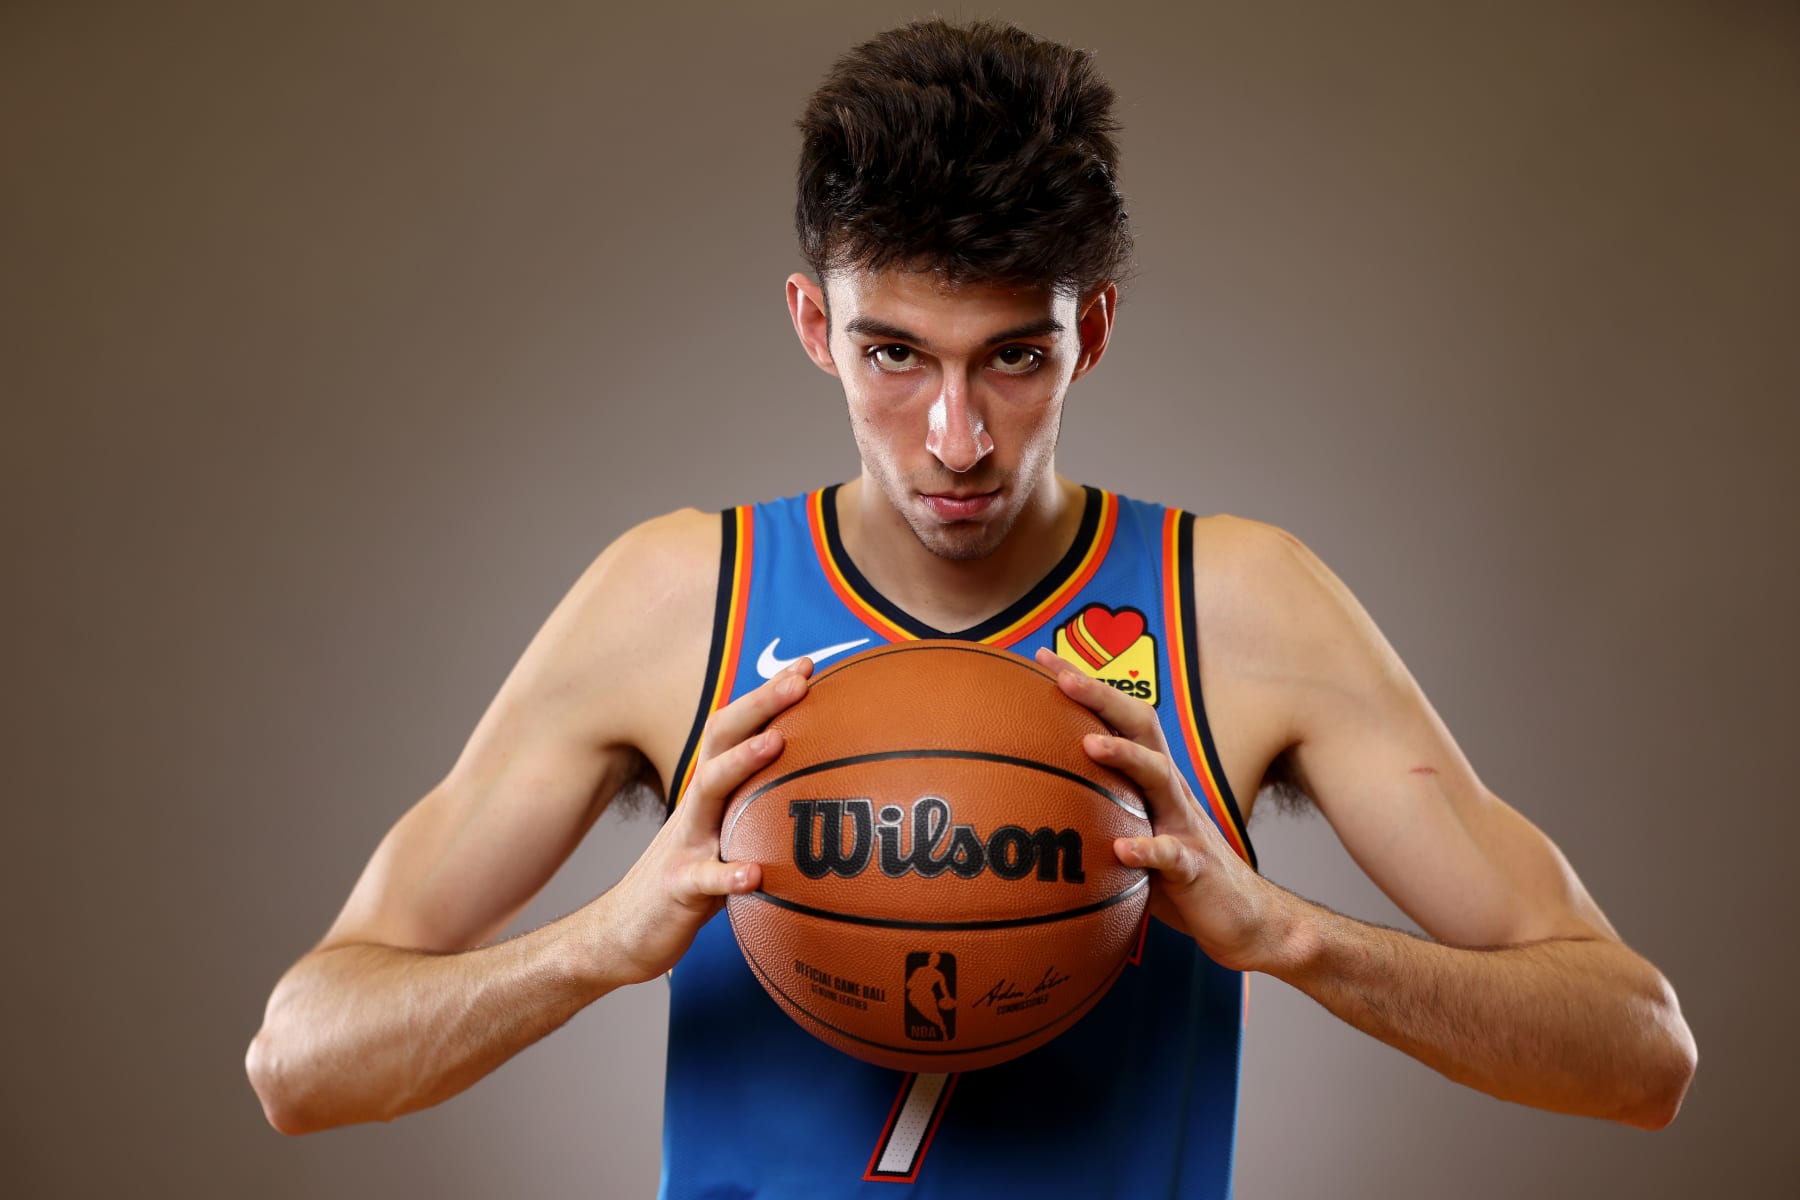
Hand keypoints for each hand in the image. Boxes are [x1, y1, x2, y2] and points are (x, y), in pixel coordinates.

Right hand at [594, 659, 813, 985]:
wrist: (625, 934)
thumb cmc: (690, 880)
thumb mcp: (725, 838)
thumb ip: (760, 812)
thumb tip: (823, 795)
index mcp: (712, 793)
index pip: (739, 731)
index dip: (768, 697)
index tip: (808, 667)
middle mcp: (697, 808)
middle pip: (723, 742)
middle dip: (760, 706)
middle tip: (799, 681)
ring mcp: (685, 845)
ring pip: (709, 793)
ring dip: (742, 764)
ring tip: (777, 743)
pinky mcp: (677, 889)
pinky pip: (703, 879)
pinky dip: (727, 875)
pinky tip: (753, 875)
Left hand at [1034, 647, 1285, 973]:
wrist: (1241, 917)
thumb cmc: (1173, 874)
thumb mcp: (1129, 834)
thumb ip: (1092, 814)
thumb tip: (1024, 803)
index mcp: (1150, 779)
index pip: (1116, 718)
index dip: (1085, 686)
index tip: (1042, 658)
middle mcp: (1170, 791)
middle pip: (1141, 729)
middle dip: (1102, 698)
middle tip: (1064, 679)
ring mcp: (1186, 825)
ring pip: (1159, 778)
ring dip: (1125, 757)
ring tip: (1089, 745)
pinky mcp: (1196, 868)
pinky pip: (1172, 854)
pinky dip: (1149, 849)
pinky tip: (1123, 849)